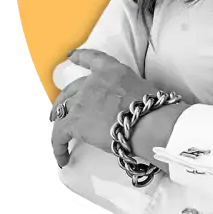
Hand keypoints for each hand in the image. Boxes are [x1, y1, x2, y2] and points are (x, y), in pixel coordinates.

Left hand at [49, 49, 160, 167]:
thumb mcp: (142, 88)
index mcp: (113, 71)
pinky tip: (62, 157)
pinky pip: (58, 134)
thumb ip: (130, 90)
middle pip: (72, 89)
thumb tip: (131, 104)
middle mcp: (94, 82)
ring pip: (62, 110)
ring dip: (60, 121)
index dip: (80, 57)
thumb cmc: (153, 108)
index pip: (93, 59)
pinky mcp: (75, 122)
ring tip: (61, 135)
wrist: (148, 122)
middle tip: (63, 110)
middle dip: (65, 99)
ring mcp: (83, 101)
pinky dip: (58, 146)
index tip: (71, 56)